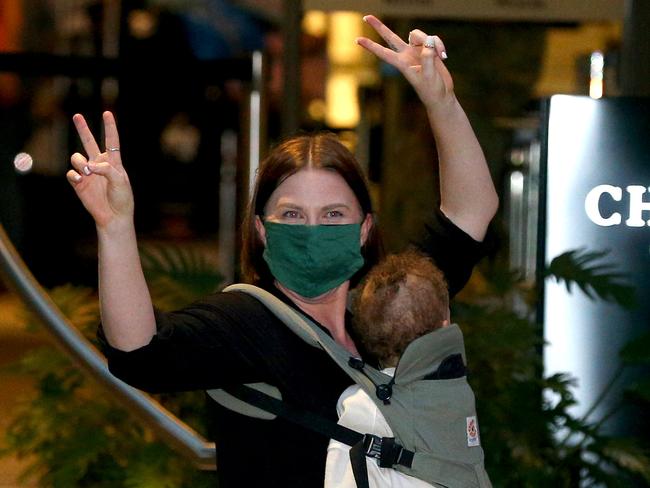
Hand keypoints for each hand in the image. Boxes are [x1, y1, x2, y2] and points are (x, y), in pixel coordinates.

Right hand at [66, 111, 133, 229]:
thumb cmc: (122, 198)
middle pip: (89, 142)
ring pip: (76, 157)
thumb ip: (106, 169)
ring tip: (87, 172)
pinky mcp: (79, 183)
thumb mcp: (120, 181)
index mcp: (113, 161)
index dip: (110, 127)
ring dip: (80, 162)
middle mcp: (99, 164)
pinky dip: (75, 174)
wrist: (113, 216)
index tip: (107, 113)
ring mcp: (88, 173)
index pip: (112, 141)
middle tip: (77, 115)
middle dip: (83, 129)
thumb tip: (89, 165)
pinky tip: (81, 179)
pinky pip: (71, 173)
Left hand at [356, 15, 453, 107]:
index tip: (357, 40)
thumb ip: (427, 59)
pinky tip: (444, 56)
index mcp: (402, 64)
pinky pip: (432, 39)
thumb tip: (427, 44)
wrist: (441, 95)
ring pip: (418, 34)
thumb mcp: (428, 76)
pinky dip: (439, 44)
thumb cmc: (432, 90)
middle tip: (366, 17)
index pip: (383, 53)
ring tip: (440, 55)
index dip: (371, 46)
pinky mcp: (429, 50)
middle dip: (379, 27)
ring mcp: (417, 51)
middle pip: (390, 37)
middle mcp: (407, 55)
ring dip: (431, 41)